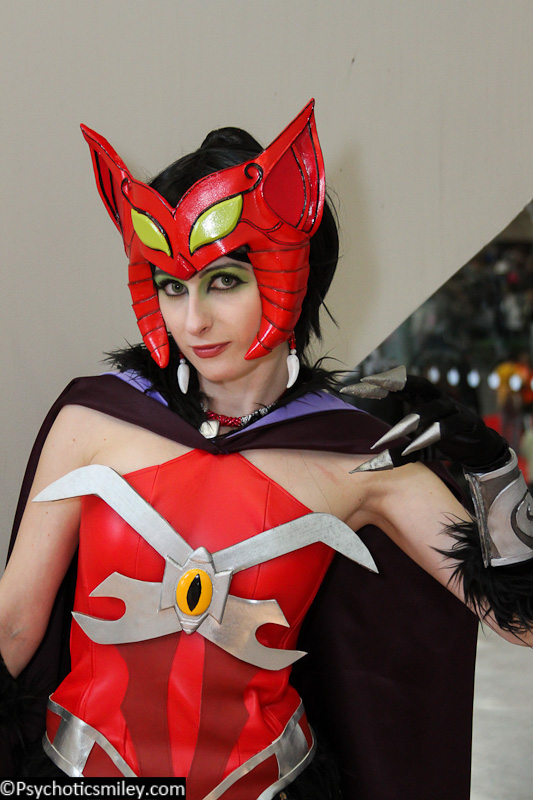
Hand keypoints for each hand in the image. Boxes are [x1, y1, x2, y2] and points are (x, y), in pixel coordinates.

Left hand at [341, 366, 509, 472]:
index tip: (358, 384)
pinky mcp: (465, 423)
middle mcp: (438, 398)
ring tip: (389, 436)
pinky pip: (446, 427)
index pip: (401, 386)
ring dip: (411, 421)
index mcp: (424, 398)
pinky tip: (413, 446)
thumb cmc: (444, 443)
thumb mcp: (418, 448)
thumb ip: (398, 453)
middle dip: (395, 382)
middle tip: (372, 383)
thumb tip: (370, 466)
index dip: (381, 383)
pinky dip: (430, 436)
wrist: (478, 449)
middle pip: (417, 384)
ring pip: (431, 409)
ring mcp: (453, 409)